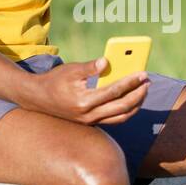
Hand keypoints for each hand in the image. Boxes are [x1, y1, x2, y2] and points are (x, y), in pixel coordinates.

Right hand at [18, 57, 149, 125]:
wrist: (38, 99)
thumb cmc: (55, 81)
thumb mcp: (71, 70)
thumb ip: (90, 67)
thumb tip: (107, 61)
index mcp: (84, 101)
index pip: (114, 92)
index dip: (130, 82)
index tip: (143, 74)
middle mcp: (89, 115)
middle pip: (122, 107)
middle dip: (138, 95)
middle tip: (148, 82)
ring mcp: (90, 121)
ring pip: (120, 117)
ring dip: (135, 105)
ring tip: (143, 91)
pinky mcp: (91, 123)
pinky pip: (114, 119)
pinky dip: (126, 111)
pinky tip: (132, 99)